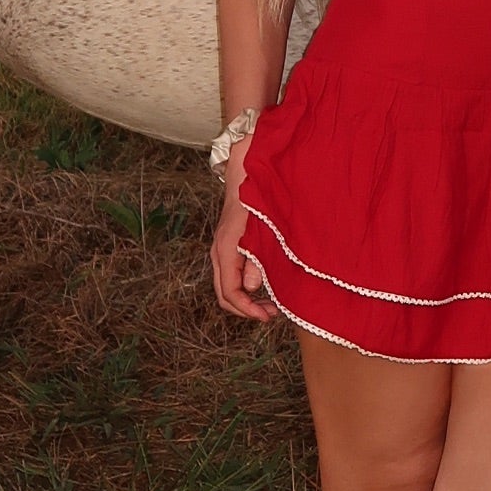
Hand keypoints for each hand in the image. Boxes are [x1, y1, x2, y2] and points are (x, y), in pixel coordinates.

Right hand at [211, 179, 276, 321]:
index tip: (268, 315)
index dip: (248, 309)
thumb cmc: (255, 199)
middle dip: (247, 308)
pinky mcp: (228, 246)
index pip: (230, 292)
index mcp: (225, 250)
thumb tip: (252, 287)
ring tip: (270, 302)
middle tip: (271, 313)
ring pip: (227, 285)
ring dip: (247, 299)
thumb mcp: (261, 231)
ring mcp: (222, 250)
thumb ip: (257, 260)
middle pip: (225, 294)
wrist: (246, 174)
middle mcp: (219, 252)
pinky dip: (245, 286)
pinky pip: (232, 274)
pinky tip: (264, 285)